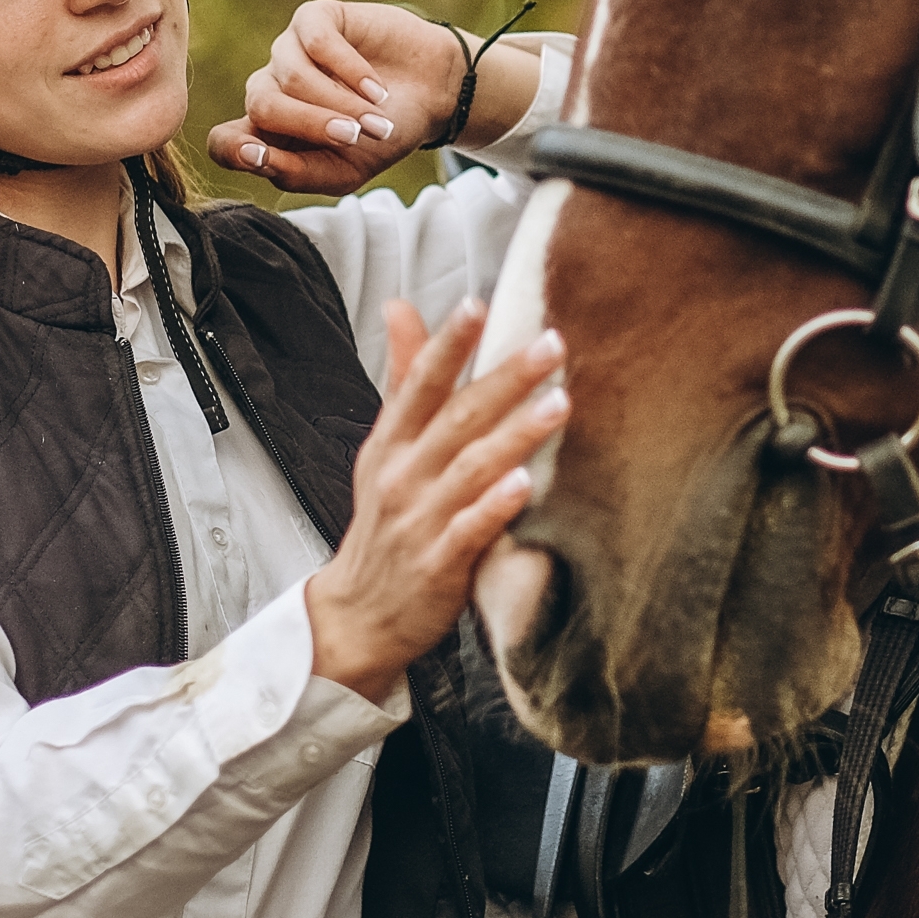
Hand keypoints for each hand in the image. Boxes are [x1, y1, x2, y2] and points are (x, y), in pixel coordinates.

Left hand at [206, 0, 530, 192]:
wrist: (431, 95)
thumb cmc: (383, 137)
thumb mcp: (345, 171)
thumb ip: (297, 172)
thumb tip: (252, 156)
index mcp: (270, 133)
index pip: (223, 141)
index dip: (235, 149)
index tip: (262, 157)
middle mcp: (271, 89)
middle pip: (261, 105)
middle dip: (311, 125)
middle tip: (355, 137)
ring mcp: (290, 51)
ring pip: (291, 76)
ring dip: (340, 102)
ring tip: (377, 117)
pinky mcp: (315, 19)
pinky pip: (316, 42)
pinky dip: (349, 70)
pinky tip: (377, 88)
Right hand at [307, 301, 565, 700]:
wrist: (358, 614)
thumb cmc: (384, 522)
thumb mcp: (384, 448)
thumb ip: (403, 378)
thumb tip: (400, 306)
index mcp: (391, 443)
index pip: (419, 383)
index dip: (447, 343)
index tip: (477, 304)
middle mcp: (403, 476)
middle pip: (457, 418)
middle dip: (506, 379)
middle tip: (552, 344)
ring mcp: (419, 521)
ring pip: (470, 470)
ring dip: (516, 435)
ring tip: (560, 405)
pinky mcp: (438, 566)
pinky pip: (469, 531)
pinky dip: (495, 506)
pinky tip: (526, 484)